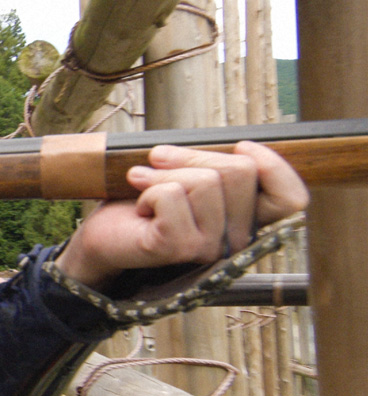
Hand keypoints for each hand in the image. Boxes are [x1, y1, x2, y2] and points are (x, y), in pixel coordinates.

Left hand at [55, 141, 308, 289]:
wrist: (103, 238)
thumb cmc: (147, 206)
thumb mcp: (191, 177)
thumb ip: (219, 166)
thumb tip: (241, 147)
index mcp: (246, 223)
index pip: (292, 199)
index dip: (274, 164)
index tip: (241, 146)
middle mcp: (235, 242)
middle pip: (241, 172)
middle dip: (193, 157)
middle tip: (159, 165)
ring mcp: (208, 248)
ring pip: (205, 180)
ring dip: (164, 174)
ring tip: (145, 189)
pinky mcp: (178, 246)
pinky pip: (172, 194)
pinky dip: (149, 189)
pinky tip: (140, 208)